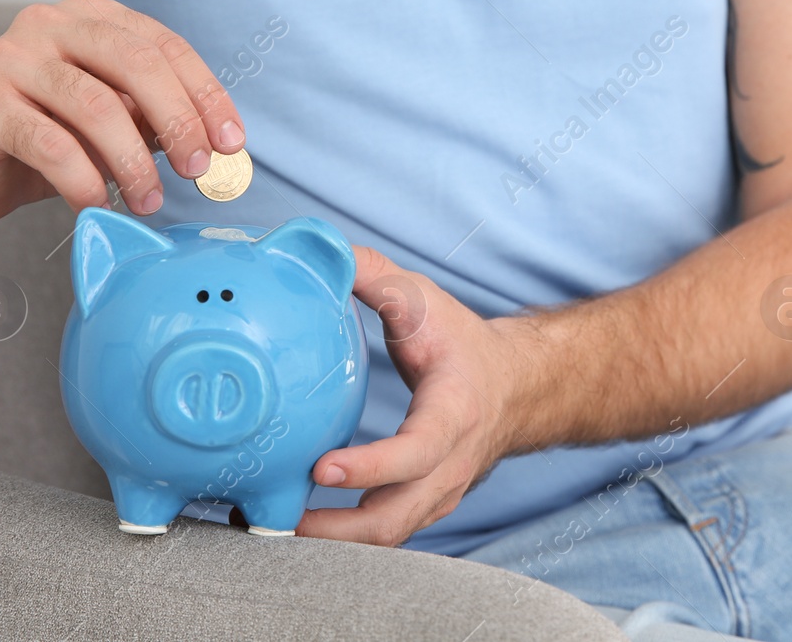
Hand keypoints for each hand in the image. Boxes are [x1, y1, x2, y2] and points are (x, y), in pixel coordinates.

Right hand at [0, 0, 244, 225]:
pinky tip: (95, 204)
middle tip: (198, 170)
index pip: (165, 47)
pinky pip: (52, 144)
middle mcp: (50, 25)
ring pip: (97, 105)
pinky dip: (85, 180)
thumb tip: (217, 143)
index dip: (207, 95)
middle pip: (137, 63)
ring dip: (134, 162)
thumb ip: (157, 118)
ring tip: (148, 200)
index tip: (232, 143)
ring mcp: (11, 59)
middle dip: (180, 121)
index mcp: (91, 16)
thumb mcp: (115, 123)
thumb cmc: (43, 139)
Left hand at [297, 247, 530, 546]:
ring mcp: (440, 492)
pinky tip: (300, 524)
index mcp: (454, 414)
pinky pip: (387, 532)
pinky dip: (346, 537)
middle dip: (338, 530)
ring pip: (390, 534)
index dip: (371, 467)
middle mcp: (451, 464)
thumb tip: (320, 250)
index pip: (416, 452)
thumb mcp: (423, 299)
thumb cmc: (465, 344)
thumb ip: (374, 275)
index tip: (321, 468)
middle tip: (281, 520)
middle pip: (398, 517)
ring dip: (333, 541)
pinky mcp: (426, 505)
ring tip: (273, 528)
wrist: (518, 386)